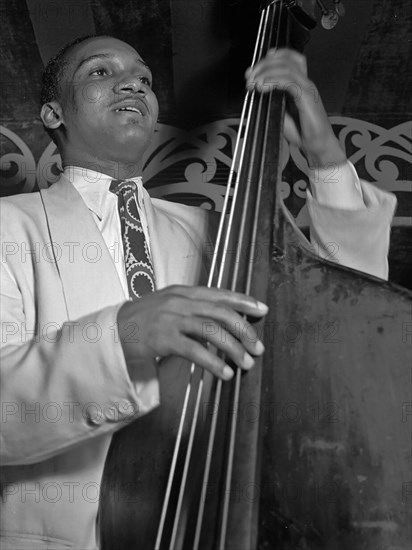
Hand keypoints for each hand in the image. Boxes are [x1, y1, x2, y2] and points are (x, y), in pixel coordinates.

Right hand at [117, 285, 267, 380]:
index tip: (262, 310)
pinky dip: (213, 362)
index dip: (244, 301)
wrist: (112, 331)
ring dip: (233, 348)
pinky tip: (224, 372)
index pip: (221, 294)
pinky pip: (195, 350)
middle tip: (258, 347)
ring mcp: (171, 318)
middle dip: (245, 330)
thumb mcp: (169, 305)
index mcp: (184, 292)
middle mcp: (180, 301)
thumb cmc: (143, 320)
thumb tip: (222, 322)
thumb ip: (193, 308)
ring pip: (212, 330)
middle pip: (222, 312)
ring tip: (245, 363)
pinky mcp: (163, 338)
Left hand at [245, 48, 346, 167]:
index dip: (270, 58)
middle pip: (285, 60)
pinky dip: (273, 81)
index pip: (288, 59)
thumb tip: (256, 91)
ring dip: (266, 73)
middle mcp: (305, 82)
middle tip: (249, 77)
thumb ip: (272, 100)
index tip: (252, 70)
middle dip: (263, 65)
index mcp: (300, 83)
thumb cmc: (302, 131)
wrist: (317, 145)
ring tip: (254, 84)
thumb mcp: (281, 113)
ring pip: (286, 68)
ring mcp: (307, 88)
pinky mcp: (307, 97)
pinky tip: (263, 88)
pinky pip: (289, 81)